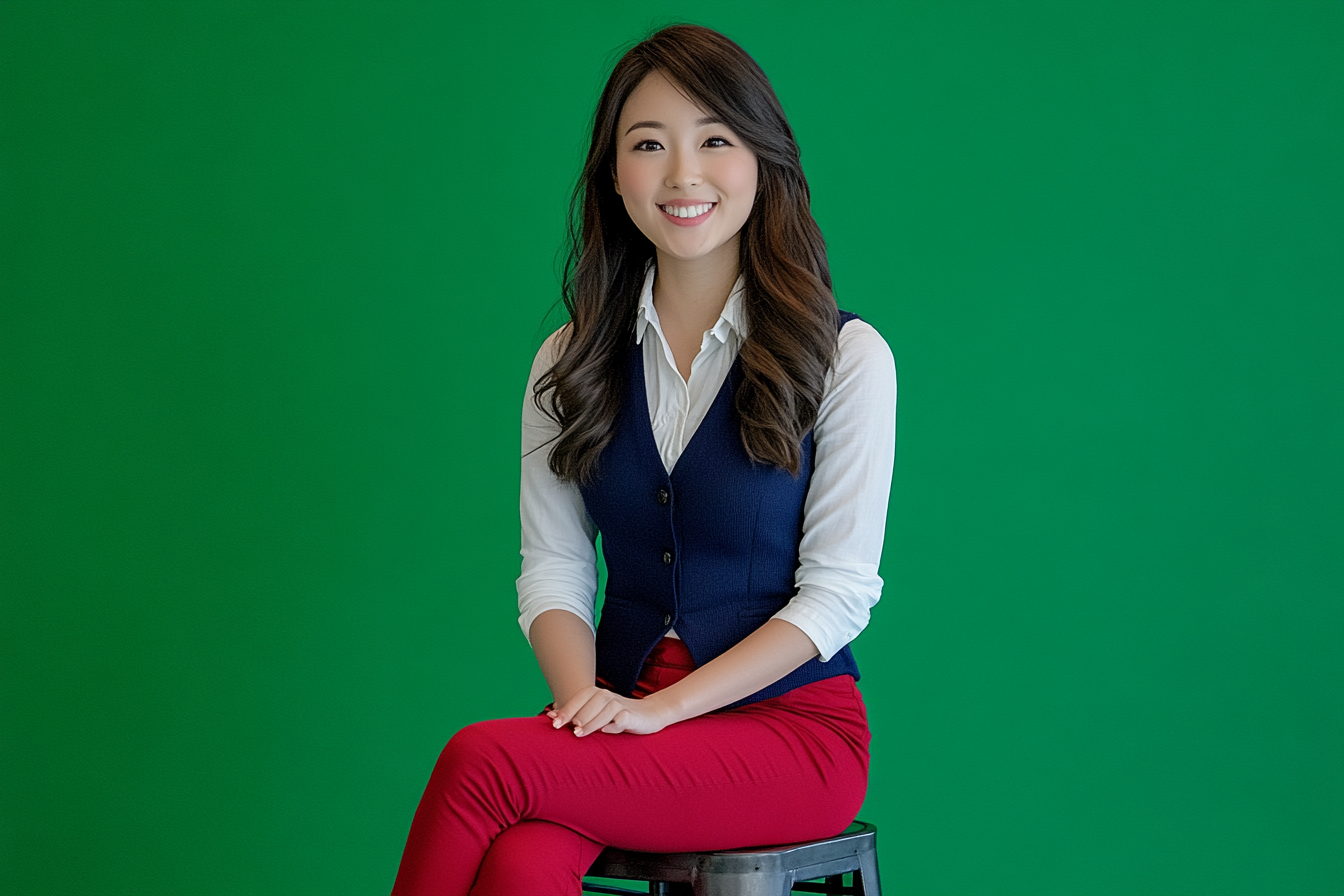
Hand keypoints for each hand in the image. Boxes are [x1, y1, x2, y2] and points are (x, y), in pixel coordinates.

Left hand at [548, 685, 675, 735]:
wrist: (649, 715)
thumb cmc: (616, 716)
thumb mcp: (596, 714)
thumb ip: (575, 714)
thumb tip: (550, 716)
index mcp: (598, 694)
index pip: (580, 697)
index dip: (567, 709)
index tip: (554, 723)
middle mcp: (608, 696)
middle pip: (591, 701)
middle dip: (577, 715)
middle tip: (566, 729)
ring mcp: (621, 705)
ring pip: (605, 709)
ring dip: (591, 722)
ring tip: (579, 733)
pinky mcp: (633, 716)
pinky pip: (622, 718)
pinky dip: (614, 724)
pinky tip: (606, 731)